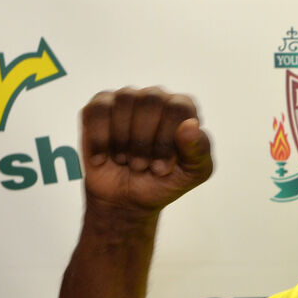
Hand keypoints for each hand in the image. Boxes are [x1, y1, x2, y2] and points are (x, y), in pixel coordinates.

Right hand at [80, 87, 213, 213]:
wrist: (126, 199)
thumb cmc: (163, 182)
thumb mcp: (192, 174)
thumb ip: (199, 150)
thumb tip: (191, 124)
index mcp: (183, 109)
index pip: (178, 107)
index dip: (167, 140)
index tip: (161, 169)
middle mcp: (156, 97)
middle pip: (151, 99)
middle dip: (144, 140)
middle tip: (140, 166)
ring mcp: (127, 99)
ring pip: (125, 100)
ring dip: (122, 139)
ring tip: (124, 161)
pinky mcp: (99, 107)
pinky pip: (98, 110)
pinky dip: (99, 139)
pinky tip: (102, 159)